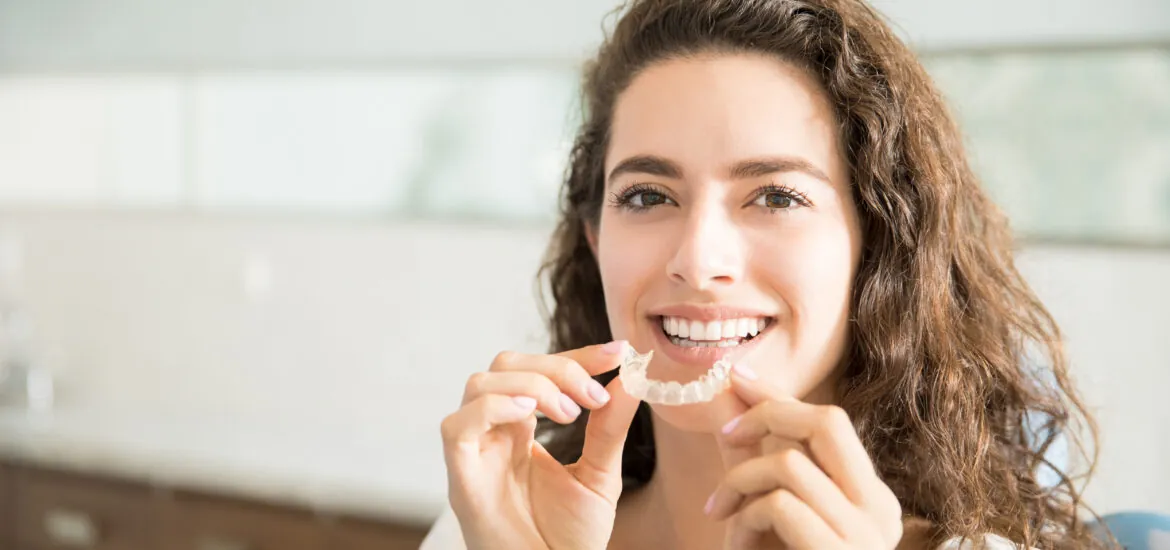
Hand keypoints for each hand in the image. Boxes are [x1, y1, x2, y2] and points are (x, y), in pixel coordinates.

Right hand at [440, 341, 641, 549]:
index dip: (577, 356)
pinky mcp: (461, 478)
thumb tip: (630, 379)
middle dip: (556, 367)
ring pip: (479, 384)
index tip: (618, 353)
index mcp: (522, 430)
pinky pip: (457, 426)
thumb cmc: (568, 540)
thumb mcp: (600, 476)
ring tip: (569, 413)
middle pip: (506, 365)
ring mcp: (475, 453)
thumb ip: (609, 429)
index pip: (539, 371)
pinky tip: (528, 416)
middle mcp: (493, 434)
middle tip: (593, 396)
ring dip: (531, 385)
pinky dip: (491, 408)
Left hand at [708, 367, 903, 549]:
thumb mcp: (763, 508)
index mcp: (870, 496)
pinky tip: (737, 544)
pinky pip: (780, 506)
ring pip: (790, 464)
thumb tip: (726, 394)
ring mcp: (866, 536)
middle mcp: (880, 511)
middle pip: (828, 422)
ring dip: (739, 481)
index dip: (780, 394)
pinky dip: (744, 519)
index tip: (737, 376)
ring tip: (721, 512)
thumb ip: (749, 456)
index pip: (830, 423)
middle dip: (766, 414)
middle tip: (725, 433)